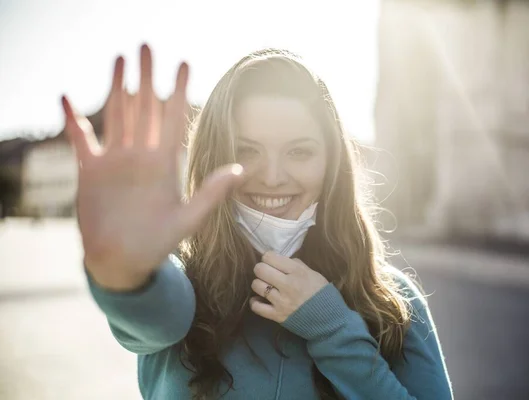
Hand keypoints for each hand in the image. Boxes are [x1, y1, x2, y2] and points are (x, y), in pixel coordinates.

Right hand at [63, 44, 243, 289]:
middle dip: (146, 77)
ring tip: (119, 60)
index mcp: (164, 164)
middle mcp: (141, 156)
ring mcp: (116, 161)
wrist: (123, 261)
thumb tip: (241, 170)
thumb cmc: (157, 244)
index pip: (172, 119)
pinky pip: (81, 140)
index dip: (178, 91)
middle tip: (146, 46)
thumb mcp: (188, 219)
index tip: (184, 64)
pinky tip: (67, 98)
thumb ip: (211, 193)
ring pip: (118, 116)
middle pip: (144, 108)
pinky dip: (73, 121)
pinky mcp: (91, 171)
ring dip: (117, 87)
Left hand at [250, 251, 328, 322]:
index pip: (269, 257)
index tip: (272, 262)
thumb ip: (297, 265)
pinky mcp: (277, 316)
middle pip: (260, 269)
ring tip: (266, 287)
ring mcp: (281, 301)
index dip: (268, 258)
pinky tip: (261, 300)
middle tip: (267, 274)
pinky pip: (256, 307)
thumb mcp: (313, 274)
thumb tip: (281, 260)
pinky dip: (255, 302)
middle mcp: (287, 284)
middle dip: (261, 269)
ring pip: (256, 286)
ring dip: (259, 284)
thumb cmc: (322, 294)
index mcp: (297, 271)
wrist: (329, 319)